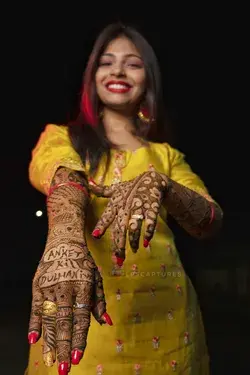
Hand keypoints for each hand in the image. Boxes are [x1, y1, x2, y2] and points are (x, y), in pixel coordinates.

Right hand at [27, 177, 111, 374]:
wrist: (63, 241)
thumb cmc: (83, 262)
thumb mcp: (96, 277)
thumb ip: (100, 301)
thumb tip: (106, 323)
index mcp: (84, 286)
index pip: (82, 317)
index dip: (79, 338)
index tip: (77, 357)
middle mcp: (66, 287)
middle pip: (65, 322)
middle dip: (64, 347)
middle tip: (63, 369)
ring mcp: (50, 286)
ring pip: (49, 319)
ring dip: (50, 341)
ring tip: (50, 360)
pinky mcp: (37, 286)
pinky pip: (35, 308)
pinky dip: (35, 324)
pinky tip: (33, 340)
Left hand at [90, 171, 168, 265]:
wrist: (152, 179)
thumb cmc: (131, 187)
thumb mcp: (116, 189)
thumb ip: (102, 191)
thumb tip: (88, 183)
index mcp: (116, 203)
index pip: (107, 216)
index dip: (101, 225)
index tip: (95, 236)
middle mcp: (126, 206)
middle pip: (121, 227)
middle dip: (119, 244)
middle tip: (118, 260)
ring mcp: (139, 206)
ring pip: (134, 225)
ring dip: (133, 239)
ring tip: (133, 250)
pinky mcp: (152, 207)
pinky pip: (150, 221)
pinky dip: (149, 232)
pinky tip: (146, 242)